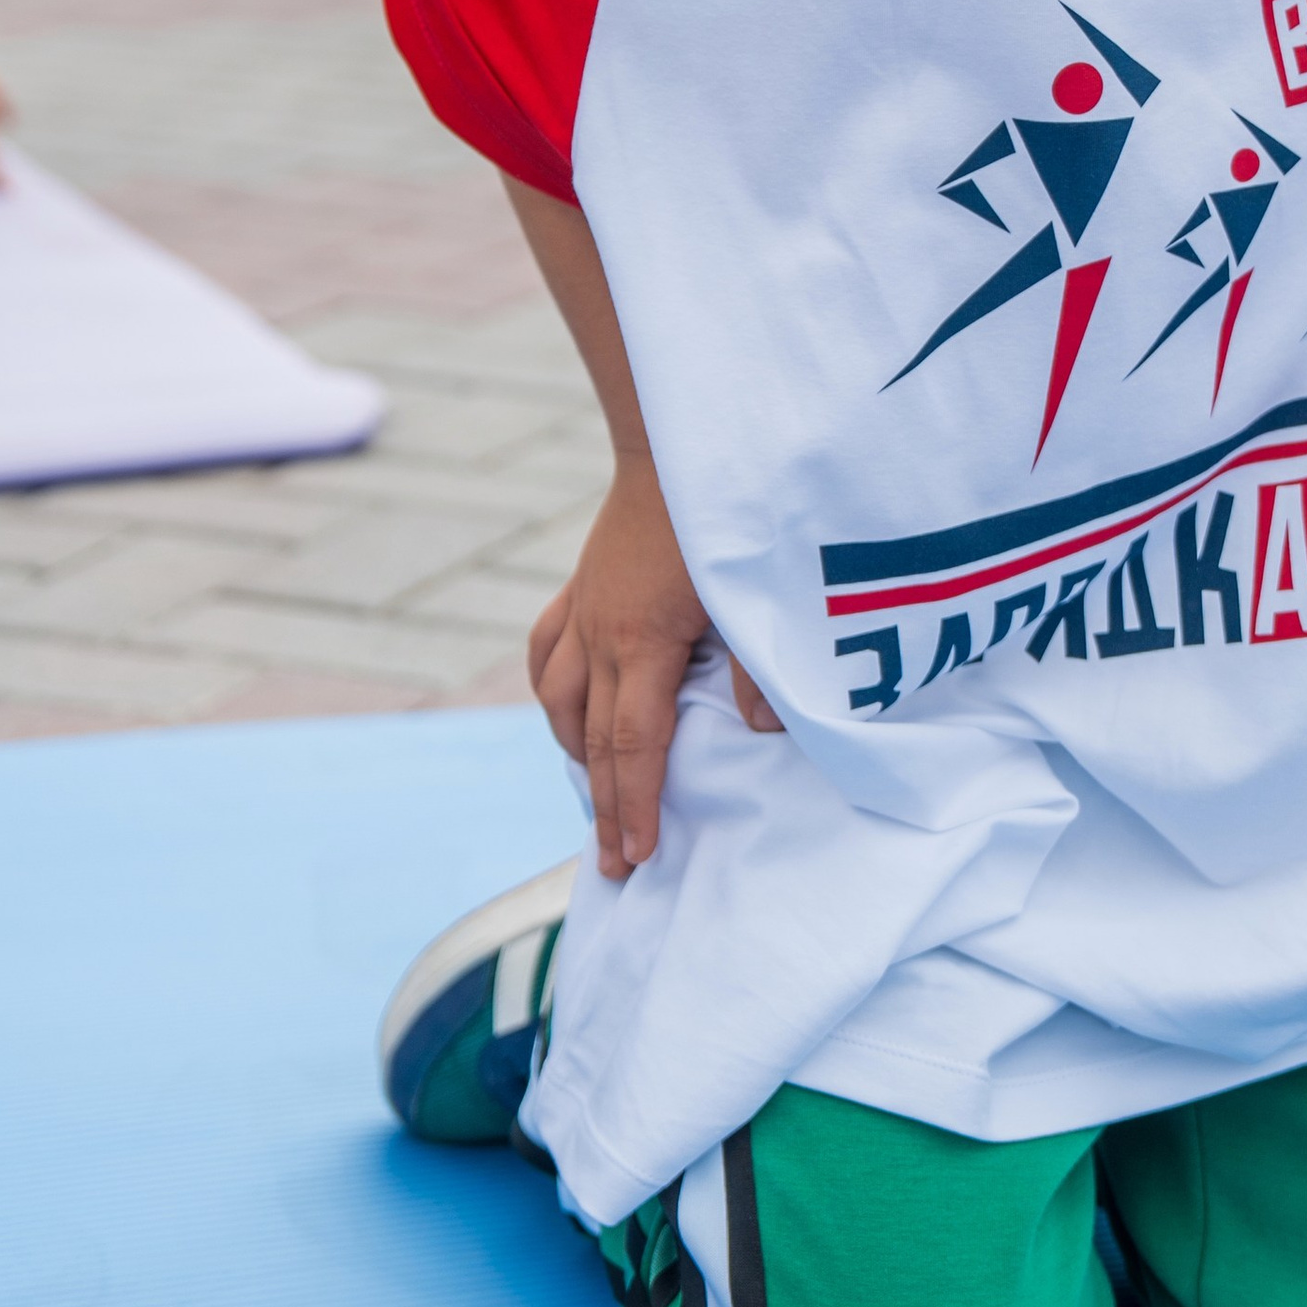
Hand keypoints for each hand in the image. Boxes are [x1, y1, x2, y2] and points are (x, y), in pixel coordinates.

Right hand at [527, 457, 720, 877]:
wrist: (676, 442)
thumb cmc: (723, 515)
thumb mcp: (753, 594)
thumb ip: (759, 667)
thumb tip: (758, 733)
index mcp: (643, 642)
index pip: (634, 746)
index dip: (634, 805)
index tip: (635, 857)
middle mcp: (602, 634)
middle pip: (595, 739)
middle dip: (604, 805)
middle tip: (610, 864)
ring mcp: (584, 608)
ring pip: (558, 700)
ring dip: (575, 753)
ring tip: (594, 794)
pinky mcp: (581, 585)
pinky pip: (547, 651)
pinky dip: (553, 693)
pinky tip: (565, 711)